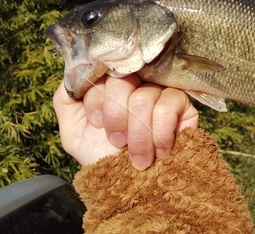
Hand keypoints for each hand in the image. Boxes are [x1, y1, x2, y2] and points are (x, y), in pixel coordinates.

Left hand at [53, 74, 198, 169]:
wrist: (130, 188)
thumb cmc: (103, 157)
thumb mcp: (74, 131)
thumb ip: (66, 98)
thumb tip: (76, 72)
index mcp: (111, 83)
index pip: (102, 71)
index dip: (97, 100)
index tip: (96, 124)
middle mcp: (137, 81)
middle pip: (123, 80)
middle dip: (116, 118)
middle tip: (117, 142)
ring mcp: (161, 89)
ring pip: (144, 98)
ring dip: (137, 134)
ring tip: (137, 156)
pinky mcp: (182, 103)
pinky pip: (168, 106)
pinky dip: (159, 133)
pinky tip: (158, 151)